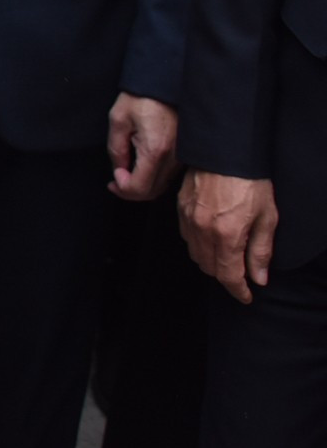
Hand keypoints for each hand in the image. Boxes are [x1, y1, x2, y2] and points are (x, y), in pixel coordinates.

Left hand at [107, 93, 179, 200]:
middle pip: (152, 191)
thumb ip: (116, 151)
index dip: (123, 189)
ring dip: (142, 186)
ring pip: (161, 186)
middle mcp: (173, 158)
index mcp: (155, 150)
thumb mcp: (118, 121)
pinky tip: (139, 168)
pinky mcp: (184, 154)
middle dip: (130, 192)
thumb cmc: (140, 98)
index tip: (112, 181)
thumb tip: (119, 173)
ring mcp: (181, 157)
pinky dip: (153, 178)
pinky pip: (168, 175)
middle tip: (114, 183)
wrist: (164, 83)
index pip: (140, 188)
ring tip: (124, 175)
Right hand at [180, 171, 277, 304]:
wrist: (224, 152)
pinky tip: (210, 239)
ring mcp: (188, 219)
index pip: (229, 275)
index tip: (246, 296)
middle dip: (225, 276)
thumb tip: (259, 277)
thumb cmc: (249, 181)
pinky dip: (198, 245)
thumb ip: (261, 251)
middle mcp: (203, 230)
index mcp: (227, 235)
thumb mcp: (267, 218)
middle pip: (210, 268)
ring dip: (210, 262)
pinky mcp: (180, 208)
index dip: (238, 290)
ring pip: (195, 254)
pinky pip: (186, 237)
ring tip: (226, 257)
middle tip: (240, 275)